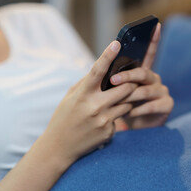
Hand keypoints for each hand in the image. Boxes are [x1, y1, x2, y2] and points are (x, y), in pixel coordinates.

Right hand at [44, 41, 136, 163]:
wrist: (59, 147)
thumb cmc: (64, 118)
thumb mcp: (70, 97)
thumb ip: (86, 83)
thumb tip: (103, 70)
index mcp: (82, 94)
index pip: (97, 70)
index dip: (108, 55)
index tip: (117, 43)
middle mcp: (94, 106)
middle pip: (125, 88)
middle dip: (131, 83)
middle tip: (131, 80)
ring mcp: (103, 120)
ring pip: (128, 103)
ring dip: (127, 99)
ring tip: (117, 100)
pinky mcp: (109, 131)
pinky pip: (120, 118)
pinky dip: (117, 115)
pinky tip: (105, 119)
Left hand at [112, 22, 172, 129]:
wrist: (135, 128)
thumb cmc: (123, 106)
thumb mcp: (118, 92)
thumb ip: (116, 80)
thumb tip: (105, 71)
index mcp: (143, 72)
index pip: (149, 53)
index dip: (153, 39)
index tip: (155, 24)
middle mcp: (155, 78)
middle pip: (143, 72)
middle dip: (127, 76)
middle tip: (113, 80)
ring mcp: (162, 91)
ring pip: (147, 89)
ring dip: (131, 96)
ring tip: (119, 102)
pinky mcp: (167, 105)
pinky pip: (152, 105)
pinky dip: (139, 110)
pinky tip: (130, 114)